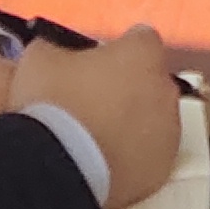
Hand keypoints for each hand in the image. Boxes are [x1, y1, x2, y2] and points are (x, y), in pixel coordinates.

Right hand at [12, 26, 184, 208]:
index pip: (141, 39)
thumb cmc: (53, 106)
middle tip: (93, 101)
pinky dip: (133, 157)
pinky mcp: (162, 169)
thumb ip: (59, 49)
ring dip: (132, 124)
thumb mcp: (40, 59)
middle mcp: (165, 90)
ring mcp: (168, 132)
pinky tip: (103, 162)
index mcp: (142, 54)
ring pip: (154, 120)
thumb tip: (56, 53)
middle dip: (128, 88)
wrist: (58, 169)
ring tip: (95, 137)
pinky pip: (150, 156)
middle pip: (150, 81)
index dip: (119, 49)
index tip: (99, 62)